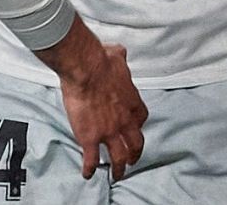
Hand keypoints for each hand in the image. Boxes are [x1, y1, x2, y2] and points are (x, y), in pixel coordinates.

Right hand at [35, 18, 147, 180]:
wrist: (86, 69)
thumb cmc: (100, 60)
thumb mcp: (116, 55)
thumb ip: (120, 57)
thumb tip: (118, 52)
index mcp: (132, 102)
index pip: (141, 118)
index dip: (137, 125)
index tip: (134, 127)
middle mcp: (124, 121)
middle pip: (135, 143)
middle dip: (135, 153)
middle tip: (132, 159)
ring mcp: (108, 132)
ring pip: (119, 157)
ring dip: (119, 167)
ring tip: (117, 174)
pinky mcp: (90, 138)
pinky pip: (92, 159)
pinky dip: (90, 168)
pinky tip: (87, 174)